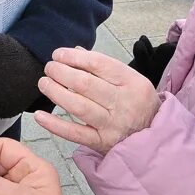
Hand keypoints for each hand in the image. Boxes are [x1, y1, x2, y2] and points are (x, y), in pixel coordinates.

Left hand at [33, 47, 160, 153]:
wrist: (154, 136)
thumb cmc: (137, 102)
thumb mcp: (130, 80)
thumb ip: (103, 66)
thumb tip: (75, 52)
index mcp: (132, 82)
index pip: (99, 64)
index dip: (74, 57)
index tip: (58, 54)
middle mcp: (123, 103)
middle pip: (86, 84)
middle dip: (61, 73)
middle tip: (49, 68)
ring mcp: (112, 125)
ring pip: (79, 107)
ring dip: (56, 93)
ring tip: (44, 83)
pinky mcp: (102, 143)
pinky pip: (75, 134)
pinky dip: (55, 125)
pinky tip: (40, 115)